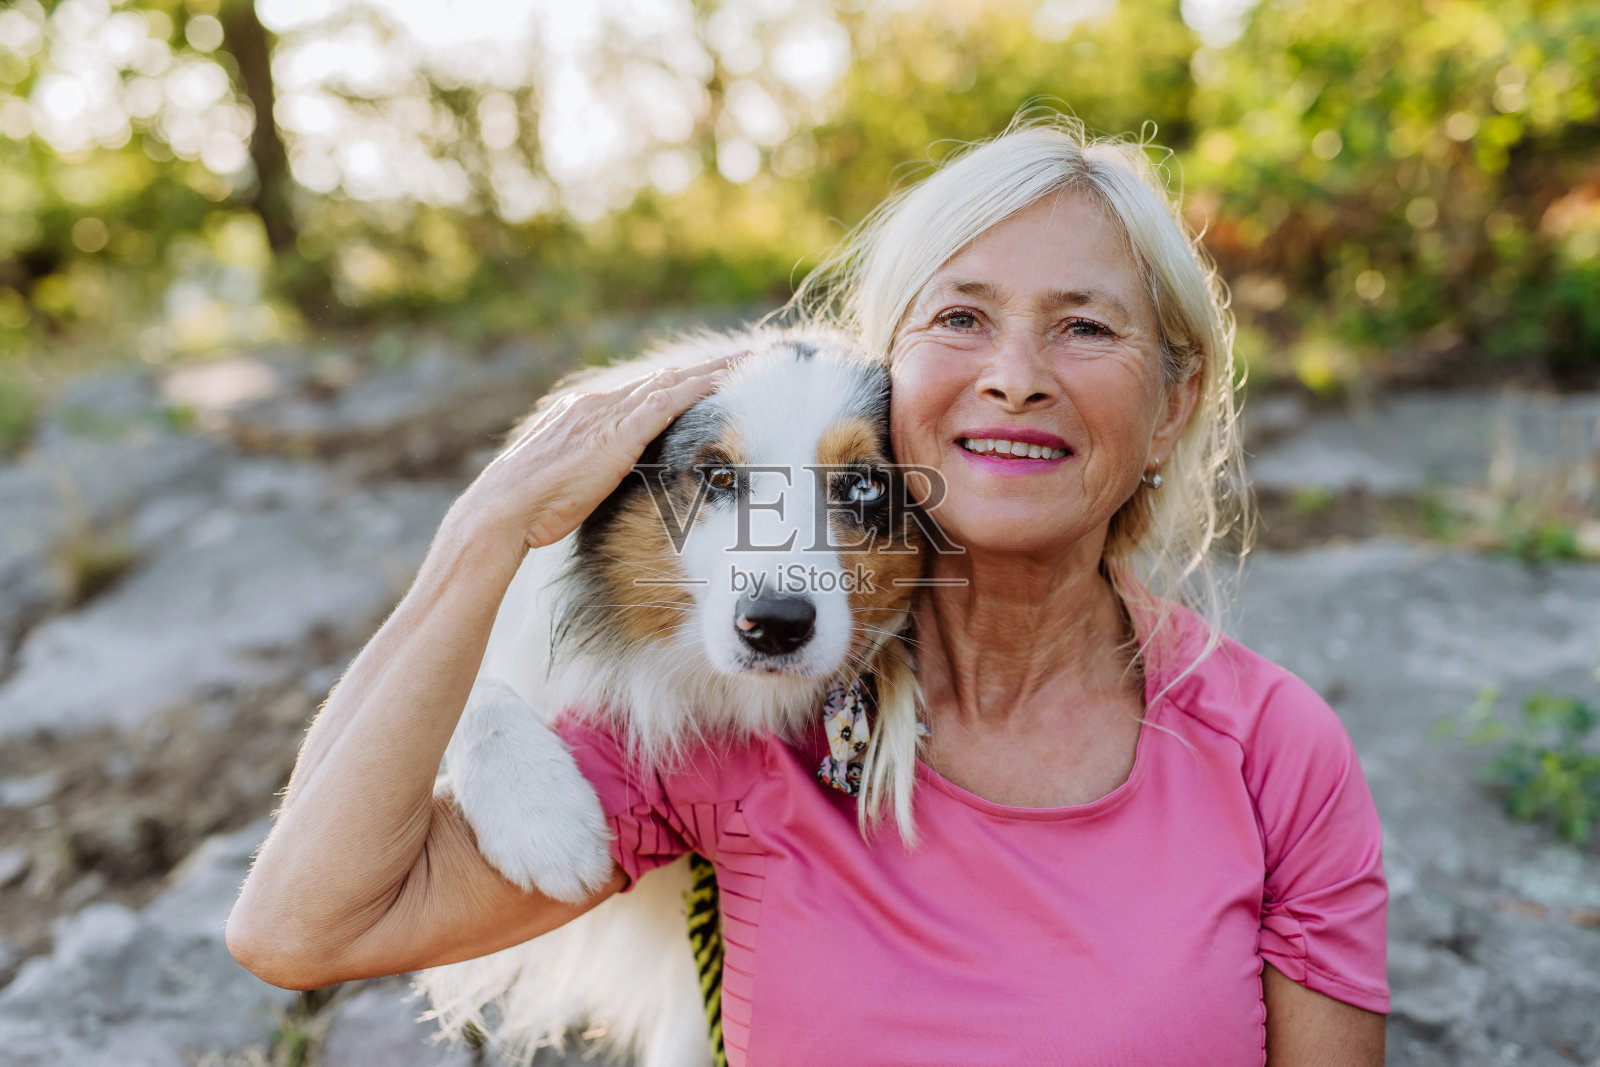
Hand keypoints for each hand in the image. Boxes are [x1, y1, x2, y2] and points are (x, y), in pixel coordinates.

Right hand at [456, 351, 742, 551]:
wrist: (505, 509)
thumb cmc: (530, 506)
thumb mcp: (566, 480)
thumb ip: (590, 470)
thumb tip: (605, 483)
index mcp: (584, 412)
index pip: (643, 389)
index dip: (679, 380)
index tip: (709, 374)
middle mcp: (598, 405)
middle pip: (664, 378)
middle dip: (706, 367)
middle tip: (745, 355)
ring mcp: (607, 416)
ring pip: (672, 383)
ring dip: (713, 370)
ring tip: (748, 360)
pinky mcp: (617, 435)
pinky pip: (666, 404)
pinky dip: (697, 390)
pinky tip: (724, 383)